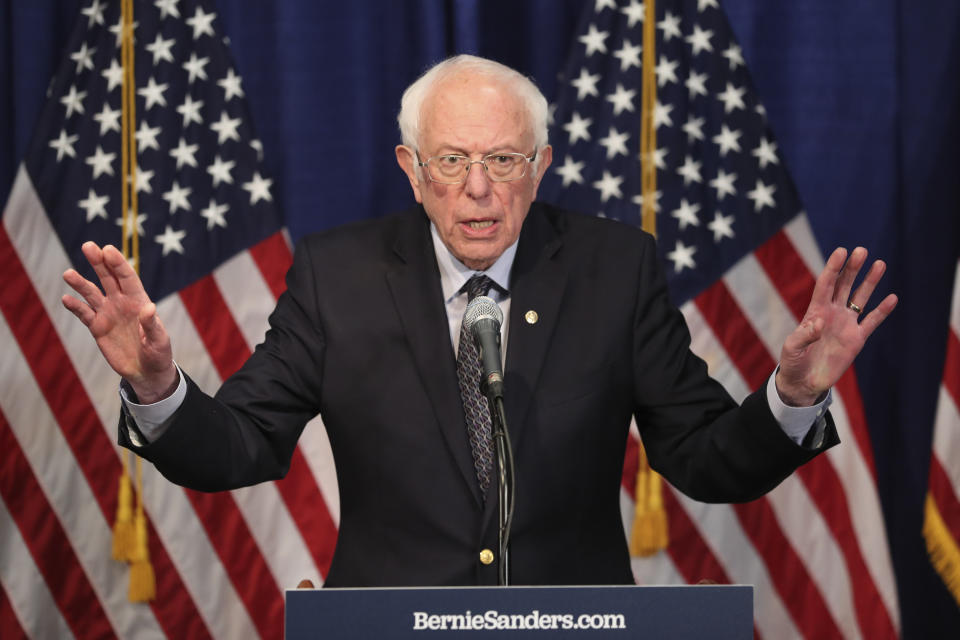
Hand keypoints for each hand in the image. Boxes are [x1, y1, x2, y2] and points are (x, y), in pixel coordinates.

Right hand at [62, 242, 177, 402]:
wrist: (146, 372)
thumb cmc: (158, 353)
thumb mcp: (159, 340)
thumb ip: (152, 324)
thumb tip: (149, 307)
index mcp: (139, 301)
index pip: (128, 278)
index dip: (118, 263)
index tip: (108, 249)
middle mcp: (122, 303)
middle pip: (108, 278)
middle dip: (99, 262)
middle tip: (88, 246)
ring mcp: (108, 313)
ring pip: (92, 293)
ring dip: (80, 283)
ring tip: (68, 273)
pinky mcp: (98, 327)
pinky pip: (84, 314)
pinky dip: (75, 306)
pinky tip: (66, 298)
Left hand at [775, 247, 897, 405]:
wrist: (804, 381)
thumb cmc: (793, 362)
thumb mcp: (792, 348)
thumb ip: (804, 335)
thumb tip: (820, 322)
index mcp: (815, 311)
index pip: (826, 284)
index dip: (833, 268)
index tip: (842, 252)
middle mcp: (832, 313)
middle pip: (844, 285)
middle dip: (852, 268)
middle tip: (861, 251)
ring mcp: (846, 324)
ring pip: (860, 298)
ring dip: (870, 282)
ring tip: (880, 264)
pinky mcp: (856, 339)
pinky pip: (872, 322)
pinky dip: (882, 311)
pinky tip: (892, 298)